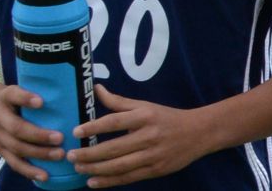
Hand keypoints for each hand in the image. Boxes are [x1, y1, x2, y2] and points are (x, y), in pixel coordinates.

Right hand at [0, 84, 66, 181]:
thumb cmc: (24, 97)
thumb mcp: (29, 87)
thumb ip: (51, 88)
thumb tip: (94, 87)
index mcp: (7, 96)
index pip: (15, 95)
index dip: (26, 99)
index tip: (41, 102)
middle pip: (17, 128)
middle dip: (38, 135)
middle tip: (60, 138)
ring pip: (16, 148)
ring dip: (38, 153)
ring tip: (59, 155)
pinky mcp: (1, 150)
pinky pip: (15, 163)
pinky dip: (30, 170)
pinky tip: (45, 175)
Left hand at [67, 85, 211, 185]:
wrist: (200, 132)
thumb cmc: (167, 118)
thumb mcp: (146, 105)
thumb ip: (119, 101)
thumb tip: (97, 89)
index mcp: (145, 116)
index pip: (115, 121)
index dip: (93, 126)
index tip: (75, 131)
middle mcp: (149, 135)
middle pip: (114, 148)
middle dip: (89, 154)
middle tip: (70, 155)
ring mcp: (153, 154)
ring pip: (119, 165)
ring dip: (95, 168)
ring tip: (78, 168)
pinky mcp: (156, 169)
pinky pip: (128, 177)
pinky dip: (109, 181)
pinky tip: (93, 181)